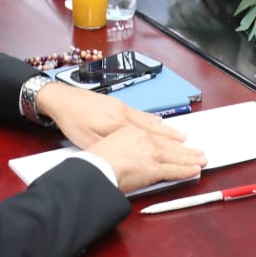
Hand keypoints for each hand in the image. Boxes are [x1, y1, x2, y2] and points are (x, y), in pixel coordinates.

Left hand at [35, 80, 195, 147]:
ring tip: (183, 138)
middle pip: (156, 131)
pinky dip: (155, 121)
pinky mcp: (118, 104)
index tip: (184, 159)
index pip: (151, 142)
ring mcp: (123, 108)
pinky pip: (142, 115)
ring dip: (167, 131)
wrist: (62, 98)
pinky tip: (160, 124)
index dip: (170, 153)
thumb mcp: (88, 142)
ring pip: (151, 122)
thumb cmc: (72, 122)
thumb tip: (129, 158)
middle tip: (193, 150)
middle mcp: (125, 115)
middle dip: (175, 143)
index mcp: (119, 126)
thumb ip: (110, 149)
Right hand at [88, 124, 206, 194]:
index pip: (157, 136)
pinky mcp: (154, 169)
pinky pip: (174, 170)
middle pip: (170, 145)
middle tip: (198, 151)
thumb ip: (121, 143)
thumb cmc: (96, 158)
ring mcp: (151, 154)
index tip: (178, 141)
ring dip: (190, 158)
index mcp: (133, 131)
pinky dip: (186, 170)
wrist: (95, 168)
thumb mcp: (107, 141)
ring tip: (201, 159)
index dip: (170, 140)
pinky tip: (194, 170)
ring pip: (176, 156)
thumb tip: (126, 149)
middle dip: (186, 149)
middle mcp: (145, 139)